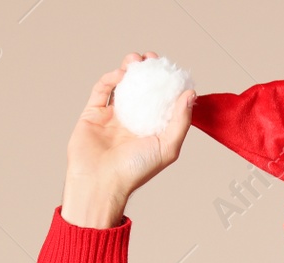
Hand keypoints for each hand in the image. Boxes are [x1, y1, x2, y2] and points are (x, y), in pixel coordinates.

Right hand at [61, 51, 196, 226]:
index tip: (170, 69)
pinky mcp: (92, 114)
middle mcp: (132, 122)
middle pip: (141, 89)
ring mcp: (111, 117)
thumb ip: (180, 122)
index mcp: (150, 130)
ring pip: (121, 86)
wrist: (100, 183)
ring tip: (136, 60)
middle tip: (152, 59)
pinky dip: (110, 78)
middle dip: (147, 71)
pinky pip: (101, 91)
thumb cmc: (135, 172)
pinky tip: (120, 73)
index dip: (166, 83)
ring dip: (128, 69)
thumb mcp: (167, 147)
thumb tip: (190, 95)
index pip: (161, 100)